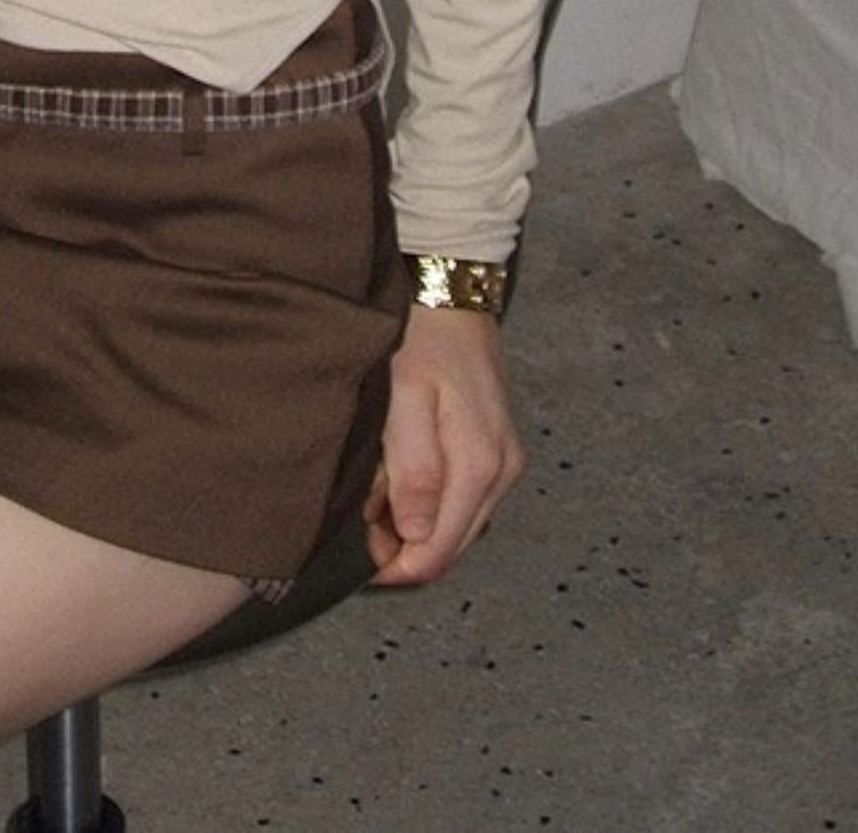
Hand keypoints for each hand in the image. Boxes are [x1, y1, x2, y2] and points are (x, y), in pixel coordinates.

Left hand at [362, 306, 524, 584]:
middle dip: (402, 547)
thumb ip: (413, 469)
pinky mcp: (496, 449)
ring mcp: (503, 462)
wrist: (448, 291)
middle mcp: (502, 473)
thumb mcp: (404, 397)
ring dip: (414, 523)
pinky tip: (399, 478)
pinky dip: (428, 499)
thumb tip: (414, 534)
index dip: (394, 567)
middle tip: (355, 524)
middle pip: (450, 545)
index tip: (354, 560)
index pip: (438, 551)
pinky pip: (462, 497)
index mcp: (480, 466)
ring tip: (372, 496)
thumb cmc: (420, 338)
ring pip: (456, 524)